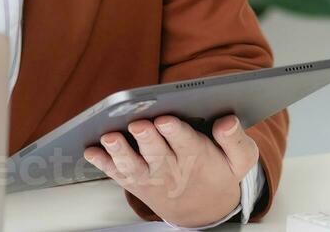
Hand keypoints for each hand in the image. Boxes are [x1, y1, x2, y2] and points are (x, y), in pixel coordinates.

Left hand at [84, 114, 258, 226]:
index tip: (166, 120)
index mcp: (197, 156)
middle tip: (138, 124)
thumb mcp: (239, 160)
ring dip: (119, 151)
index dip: (175, 132)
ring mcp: (150, 176)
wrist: (202, 209)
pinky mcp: (135, 181)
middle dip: (146, 138)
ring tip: (109, 138)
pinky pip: (116, 174)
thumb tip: (227, 121)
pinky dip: (102, 164)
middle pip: (156, 152)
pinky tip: (90, 151)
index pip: (186, 143)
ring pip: (133, 165)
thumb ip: (235, 140)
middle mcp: (170, 167)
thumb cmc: (219, 173)